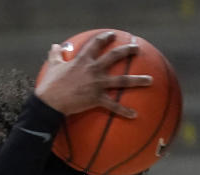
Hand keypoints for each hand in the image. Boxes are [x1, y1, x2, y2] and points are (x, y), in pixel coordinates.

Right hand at [36, 31, 152, 116]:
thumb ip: (56, 55)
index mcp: (82, 60)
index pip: (96, 44)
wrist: (49, 103)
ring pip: (122, 81)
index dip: (105, 38)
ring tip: (150, 80)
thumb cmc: (50, 85)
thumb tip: (55, 46)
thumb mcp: (53, 66)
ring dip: (138, 80)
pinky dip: (124, 111)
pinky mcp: (97, 99)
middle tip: (137, 48)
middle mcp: (93, 70)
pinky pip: (113, 106)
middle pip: (114, 57)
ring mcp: (97, 84)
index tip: (112, 35)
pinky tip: (135, 114)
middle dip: (127, 51)